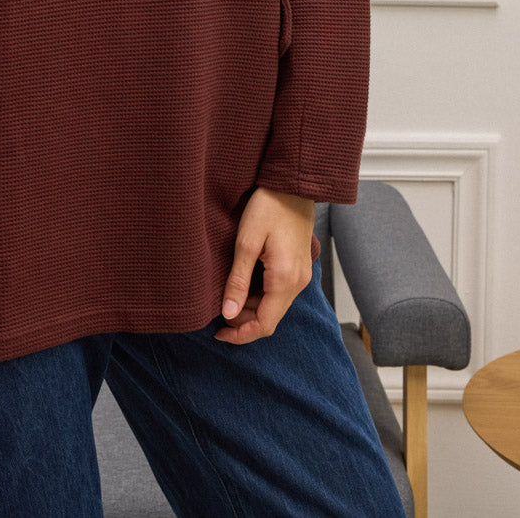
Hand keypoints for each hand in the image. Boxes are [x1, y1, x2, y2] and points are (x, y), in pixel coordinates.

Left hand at [214, 187, 315, 344]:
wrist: (293, 184)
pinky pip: (280, 292)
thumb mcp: (247, 242)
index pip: (264, 324)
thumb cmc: (269, 206)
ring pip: (275, 306)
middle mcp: (298, 283)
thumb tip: (228, 313)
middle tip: (219, 309)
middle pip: (270, 318)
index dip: (240, 335)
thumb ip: (238, 281)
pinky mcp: (298, 266)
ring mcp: (301, 275)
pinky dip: (261, 296)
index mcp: (285, 280)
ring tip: (228, 294)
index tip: (218, 332)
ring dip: (251, 308)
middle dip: (243, 321)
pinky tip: (244, 283)